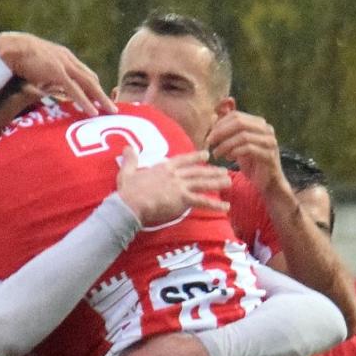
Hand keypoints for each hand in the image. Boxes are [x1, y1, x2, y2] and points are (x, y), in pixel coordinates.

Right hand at [0, 32, 113, 115]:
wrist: (12, 48)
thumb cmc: (20, 57)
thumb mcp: (39, 66)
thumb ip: (46, 76)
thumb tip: (47, 88)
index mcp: (65, 57)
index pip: (84, 73)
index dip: (93, 86)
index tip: (100, 98)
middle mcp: (68, 59)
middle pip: (91, 78)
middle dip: (102, 93)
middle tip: (112, 107)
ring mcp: (64, 65)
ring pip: (89, 84)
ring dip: (100, 98)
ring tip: (110, 111)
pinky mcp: (58, 73)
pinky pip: (75, 90)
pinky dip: (85, 101)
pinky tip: (93, 111)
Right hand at [114, 148, 229, 225]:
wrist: (130, 204)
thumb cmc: (128, 191)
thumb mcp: (127, 171)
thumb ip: (130, 159)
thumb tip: (127, 147)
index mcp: (163, 167)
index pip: (183, 160)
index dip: (195, 157)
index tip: (206, 154)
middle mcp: (175, 174)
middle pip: (197, 171)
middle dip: (211, 170)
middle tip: (223, 170)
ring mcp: (180, 186)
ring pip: (203, 182)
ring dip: (217, 182)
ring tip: (229, 182)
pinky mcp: (182, 199)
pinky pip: (202, 201)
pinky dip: (215, 205)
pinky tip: (226, 207)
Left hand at [206, 110, 288, 197]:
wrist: (268, 184)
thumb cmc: (251, 164)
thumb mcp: (237, 146)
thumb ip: (228, 133)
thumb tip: (213, 117)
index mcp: (259, 124)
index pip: (236, 116)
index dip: (220, 124)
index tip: (209, 136)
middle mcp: (267, 129)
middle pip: (239, 122)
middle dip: (221, 132)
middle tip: (210, 142)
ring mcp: (269, 142)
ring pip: (243, 136)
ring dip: (225, 144)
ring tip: (216, 153)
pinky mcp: (269, 155)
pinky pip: (248, 148)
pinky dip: (234, 152)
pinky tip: (228, 158)